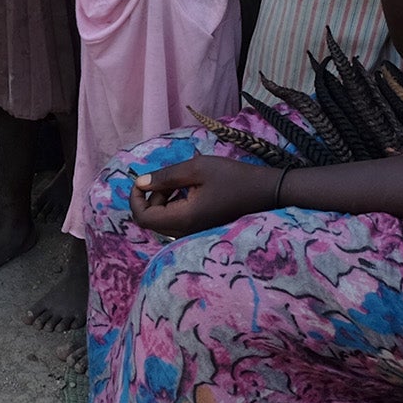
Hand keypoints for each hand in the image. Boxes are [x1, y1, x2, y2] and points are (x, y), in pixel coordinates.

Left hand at [129, 155, 278, 237]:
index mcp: (183, 219)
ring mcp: (195, 233)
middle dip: (152, 196)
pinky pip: (178, 220)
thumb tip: (140, 183)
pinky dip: (176, 203)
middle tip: (170, 177)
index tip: (142, 180)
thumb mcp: (197, 169)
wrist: (267, 192)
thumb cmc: (233, 177)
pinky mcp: (202, 229)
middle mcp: (186, 232)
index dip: (135, 198)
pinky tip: (191, 188)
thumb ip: (166, 177)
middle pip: (152, 219)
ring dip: (164, 199)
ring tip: (183, 180)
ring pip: (164, 219)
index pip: (143, 218)